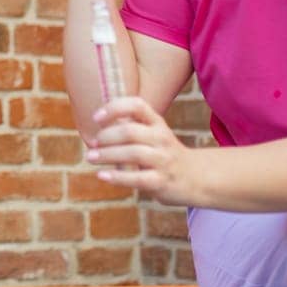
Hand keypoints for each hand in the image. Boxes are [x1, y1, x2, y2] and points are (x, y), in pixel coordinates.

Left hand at [85, 97, 199, 205]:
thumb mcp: (153, 134)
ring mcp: (163, 160)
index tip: (96, 118)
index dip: (114, 108)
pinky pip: (138, 178)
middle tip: (92, 144)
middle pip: (130, 131)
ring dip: (107, 155)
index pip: (137, 105)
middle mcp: (161, 138)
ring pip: (133, 153)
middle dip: (106, 137)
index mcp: (156, 123)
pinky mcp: (162, 181)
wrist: (196, 178)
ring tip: (90, 157)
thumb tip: (97, 125)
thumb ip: (130, 127)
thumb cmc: (163, 153)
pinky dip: (117, 177)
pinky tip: (102, 175)